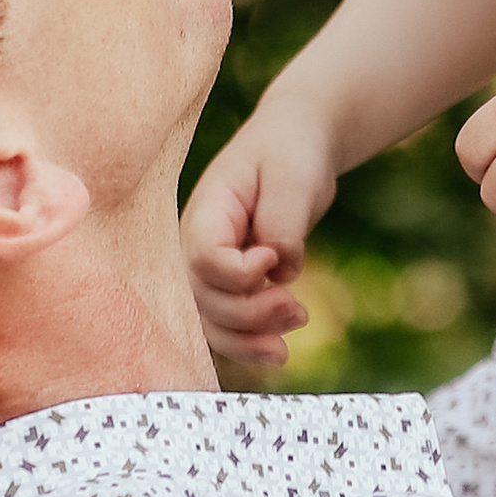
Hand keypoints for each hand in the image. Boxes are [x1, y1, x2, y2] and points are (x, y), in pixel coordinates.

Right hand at [181, 107, 336, 372]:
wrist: (294, 144)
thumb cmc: (291, 152)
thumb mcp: (293, 177)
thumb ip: (283, 222)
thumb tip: (280, 271)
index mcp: (206, 212)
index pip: (203, 259)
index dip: (238, 273)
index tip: (274, 257)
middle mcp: (198, 244)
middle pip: (204, 299)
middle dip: (249, 315)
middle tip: (297, 309)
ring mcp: (210, 268)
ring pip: (211, 322)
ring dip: (249, 339)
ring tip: (292, 335)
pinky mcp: (229, 283)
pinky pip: (227, 325)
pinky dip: (250, 344)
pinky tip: (279, 352)